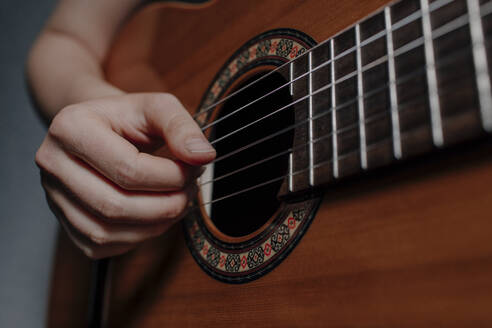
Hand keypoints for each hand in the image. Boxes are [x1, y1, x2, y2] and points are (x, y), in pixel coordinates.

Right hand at [35, 93, 215, 258]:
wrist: (101, 129)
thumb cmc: (130, 118)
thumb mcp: (158, 107)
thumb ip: (181, 127)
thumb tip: (203, 157)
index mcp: (70, 128)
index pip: (127, 169)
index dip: (171, 176)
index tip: (196, 168)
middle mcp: (52, 164)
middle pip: (115, 205)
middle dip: (166, 204)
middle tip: (191, 189)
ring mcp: (53, 197)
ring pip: (107, 232)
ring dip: (155, 224)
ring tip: (178, 201)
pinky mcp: (65, 223)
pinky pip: (103, 245)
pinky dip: (139, 237)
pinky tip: (157, 215)